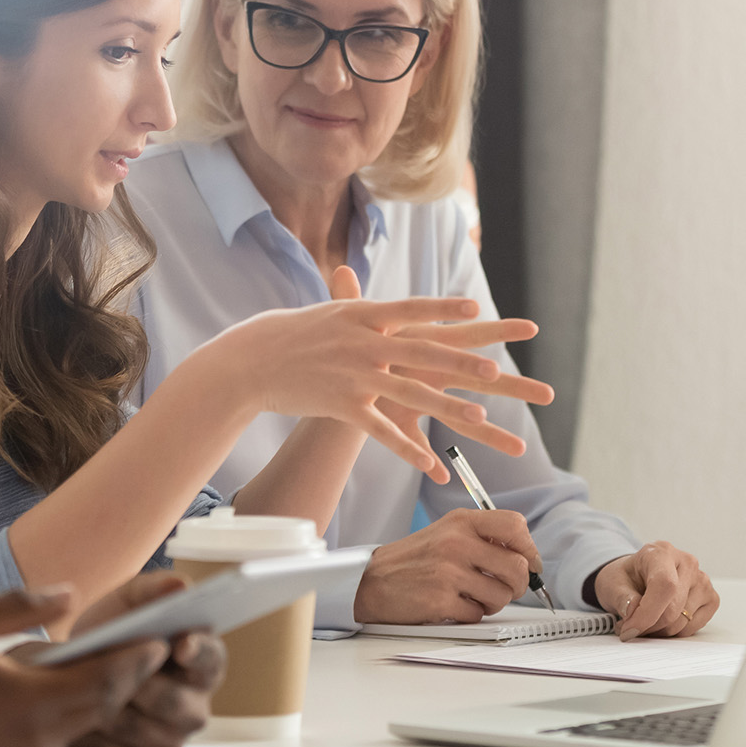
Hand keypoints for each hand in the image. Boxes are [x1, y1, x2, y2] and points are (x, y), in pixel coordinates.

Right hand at [0, 587, 166, 746]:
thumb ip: (19, 606)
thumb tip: (68, 594)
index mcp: (26, 704)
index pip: (103, 680)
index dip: (136, 658)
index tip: (160, 638)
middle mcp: (30, 746)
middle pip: (98, 712)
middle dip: (125, 680)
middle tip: (149, 653)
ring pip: (74, 733)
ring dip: (94, 704)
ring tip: (108, 672)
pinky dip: (60, 723)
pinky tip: (54, 701)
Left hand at [61, 573, 225, 746]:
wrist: (79, 666)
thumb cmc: (114, 631)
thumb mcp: (129, 602)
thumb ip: (153, 589)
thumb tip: (179, 585)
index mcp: (203, 662)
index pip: (211, 659)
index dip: (197, 652)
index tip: (179, 644)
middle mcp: (194, 705)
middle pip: (175, 703)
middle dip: (140, 683)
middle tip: (110, 666)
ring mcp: (167, 738)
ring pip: (140, 730)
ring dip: (109, 707)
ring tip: (84, 686)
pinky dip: (91, 733)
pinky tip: (77, 714)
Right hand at [178, 268, 534, 478]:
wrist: (250, 360)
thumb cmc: (289, 333)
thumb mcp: (327, 312)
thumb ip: (355, 302)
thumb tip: (366, 282)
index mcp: (362, 314)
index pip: (412, 310)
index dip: (445, 311)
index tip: (477, 311)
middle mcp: (362, 342)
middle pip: (421, 353)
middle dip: (461, 364)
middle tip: (495, 370)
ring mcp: (354, 374)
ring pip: (409, 393)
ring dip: (448, 406)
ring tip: (481, 416)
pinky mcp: (342, 405)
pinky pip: (381, 431)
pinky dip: (408, 449)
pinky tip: (431, 464)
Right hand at [352, 509, 542, 623]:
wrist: (371, 580)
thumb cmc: (414, 559)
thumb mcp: (447, 533)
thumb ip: (483, 537)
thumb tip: (526, 558)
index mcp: (461, 521)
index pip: (515, 526)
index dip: (530, 549)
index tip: (528, 562)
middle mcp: (456, 542)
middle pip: (517, 567)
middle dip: (518, 585)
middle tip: (506, 588)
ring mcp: (448, 571)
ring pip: (502, 595)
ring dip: (493, 603)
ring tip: (474, 596)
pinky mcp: (441, 600)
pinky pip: (478, 614)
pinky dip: (470, 614)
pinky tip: (453, 605)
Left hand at [593, 543, 719, 639]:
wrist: (637, 577)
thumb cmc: (626, 578)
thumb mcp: (612, 584)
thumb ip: (621, 597)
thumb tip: (632, 610)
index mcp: (662, 552)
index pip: (664, 585)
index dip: (647, 613)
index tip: (629, 629)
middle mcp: (687, 563)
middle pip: (673, 610)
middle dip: (648, 626)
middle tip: (629, 628)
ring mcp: (703, 581)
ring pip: (682, 623)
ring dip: (658, 631)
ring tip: (642, 622)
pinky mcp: (711, 599)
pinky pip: (692, 628)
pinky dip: (673, 633)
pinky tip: (660, 621)